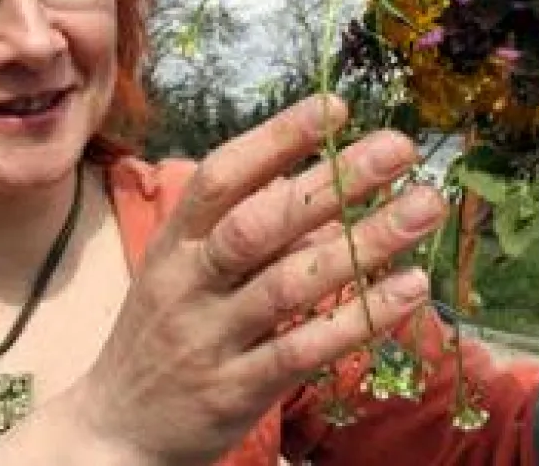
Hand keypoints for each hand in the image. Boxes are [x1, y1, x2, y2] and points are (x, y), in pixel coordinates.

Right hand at [81, 95, 446, 464]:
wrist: (114, 432)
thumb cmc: (167, 334)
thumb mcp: (190, 272)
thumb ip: (254, 232)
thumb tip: (331, 189)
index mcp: (175, 242)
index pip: (222, 176)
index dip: (277, 138)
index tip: (336, 106)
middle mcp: (188, 282)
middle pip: (260, 223)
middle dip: (332, 181)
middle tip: (397, 147)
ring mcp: (209, 338)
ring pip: (290, 284)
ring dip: (363, 243)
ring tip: (424, 208)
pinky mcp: (234, 391)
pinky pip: (303, 350)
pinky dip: (359, 319)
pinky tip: (409, 289)